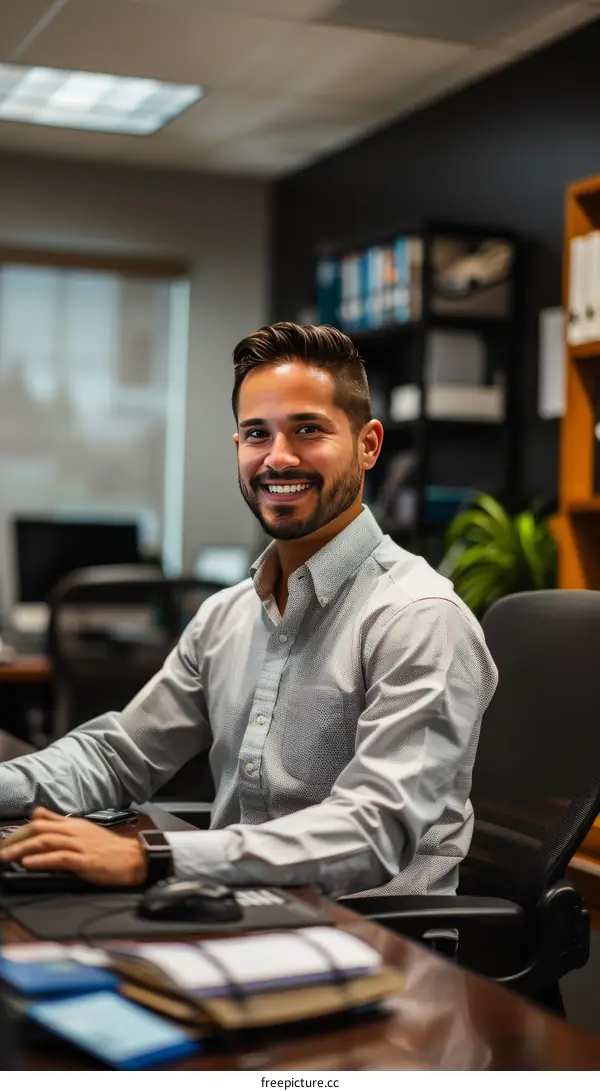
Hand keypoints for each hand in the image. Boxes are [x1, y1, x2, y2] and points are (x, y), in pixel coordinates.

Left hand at [0, 807, 147, 885]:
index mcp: (73, 824)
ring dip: (23, 849)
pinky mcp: (85, 860)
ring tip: (6, 857)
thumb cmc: (108, 848)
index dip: (20, 831)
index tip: (6, 841)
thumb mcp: (82, 831)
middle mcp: (74, 831)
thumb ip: (59, 823)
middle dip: (16, 840)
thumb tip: (37, 814)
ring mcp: (80, 845)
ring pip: (46, 843)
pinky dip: (42, 860)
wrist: (134, 858)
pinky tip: (28, 863)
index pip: (41, 822)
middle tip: (1, 850)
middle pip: (39, 831)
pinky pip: (60, 858)